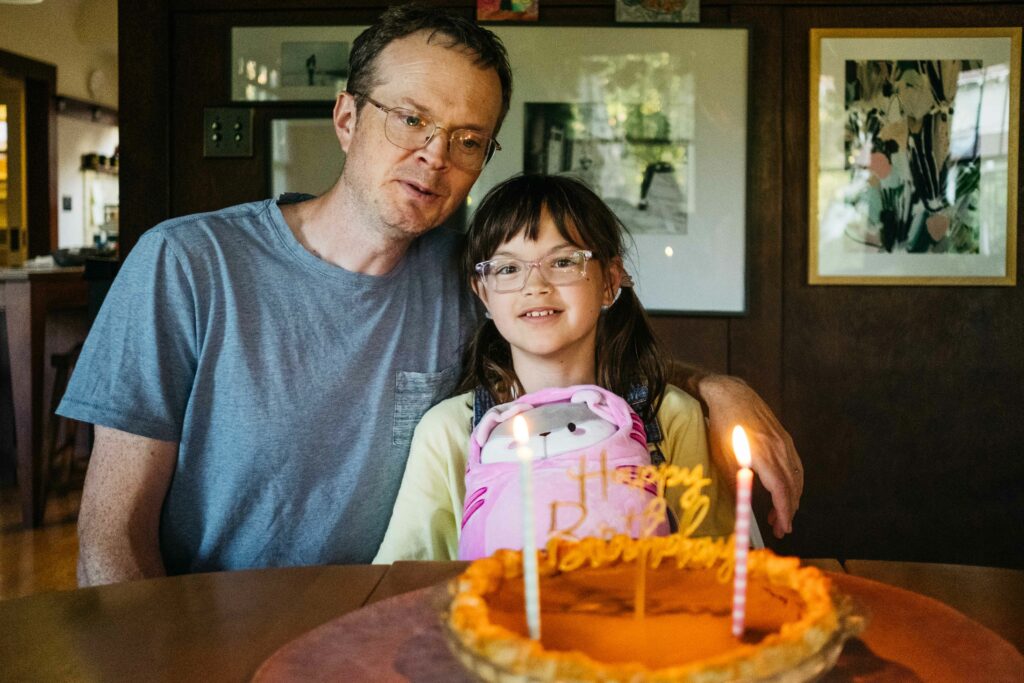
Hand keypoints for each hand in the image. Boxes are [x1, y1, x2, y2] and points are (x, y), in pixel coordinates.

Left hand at [698, 375, 802, 537]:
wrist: (731, 395)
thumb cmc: (722, 425)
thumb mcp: (723, 455)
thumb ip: (736, 480)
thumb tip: (743, 505)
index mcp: (762, 454)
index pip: (780, 490)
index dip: (783, 511)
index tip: (783, 527)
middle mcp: (779, 449)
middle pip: (792, 487)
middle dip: (788, 511)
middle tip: (780, 528)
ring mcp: (785, 443)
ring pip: (797, 477)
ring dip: (792, 499)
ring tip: (780, 515)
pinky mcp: (786, 438)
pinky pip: (796, 465)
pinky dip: (794, 482)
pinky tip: (786, 491)